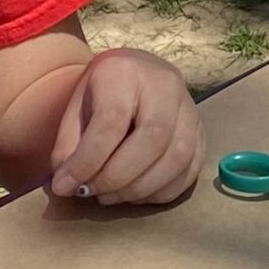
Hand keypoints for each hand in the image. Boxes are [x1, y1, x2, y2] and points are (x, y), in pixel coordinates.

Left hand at [48, 47, 202, 205]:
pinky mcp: (201, 131)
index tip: (67, 186)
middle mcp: (165, 84)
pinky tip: (136, 194)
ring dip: (141, 188)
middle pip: (153, 139)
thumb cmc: (101, 94)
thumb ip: (69, 147)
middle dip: (118, 177)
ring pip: (178, 157)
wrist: (134, 75)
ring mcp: (190, 108)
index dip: (88, 160)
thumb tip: (68, 186)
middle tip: (93, 193)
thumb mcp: (75, 109)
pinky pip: (191, 169)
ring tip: (112, 196)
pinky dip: (161, 191)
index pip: (112, 121)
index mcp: (125, 72)